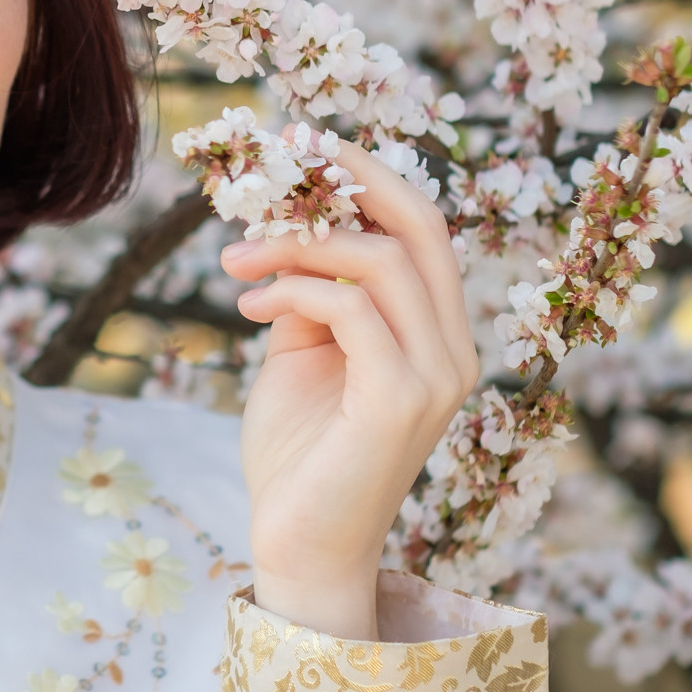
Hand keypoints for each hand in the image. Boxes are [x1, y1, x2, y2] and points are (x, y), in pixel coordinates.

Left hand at [225, 142, 477, 639]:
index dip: (369, 174)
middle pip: (424, 225)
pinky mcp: (403, 401)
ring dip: (299, 242)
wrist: (298, 546)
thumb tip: (291, 223)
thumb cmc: (298, 454)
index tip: (302, 145)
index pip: (424, 228)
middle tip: (280, 161)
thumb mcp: (301, 352)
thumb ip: (313, 291)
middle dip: (351, 179)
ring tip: (237, 257)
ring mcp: (437, 377)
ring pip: (383, 260)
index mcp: (439, 333)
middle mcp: (455, 350)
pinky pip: (352, 308)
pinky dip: (293, 288)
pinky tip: (247, 303)